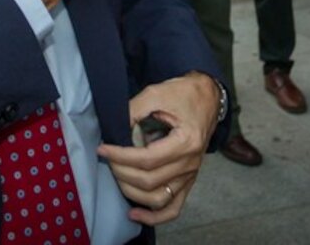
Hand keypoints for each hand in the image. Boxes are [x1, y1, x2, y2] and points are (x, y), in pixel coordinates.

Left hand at [98, 72, 217, 224]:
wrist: (207, 98)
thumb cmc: (182, 94)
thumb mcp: (155, 94)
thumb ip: (133, 111)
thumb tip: (114, 131)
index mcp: (186, 141)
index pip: (147, 159)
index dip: (121, 156)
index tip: (103, 149)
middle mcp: (191, 163)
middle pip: (150, 180)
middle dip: (121, 172)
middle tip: (107, 158)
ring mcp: (190, 175)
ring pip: (158, 198)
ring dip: (131, 192)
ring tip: (116, 176)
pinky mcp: (188, 181)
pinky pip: (173, 208)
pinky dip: (154, 216)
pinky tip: (135, 214)